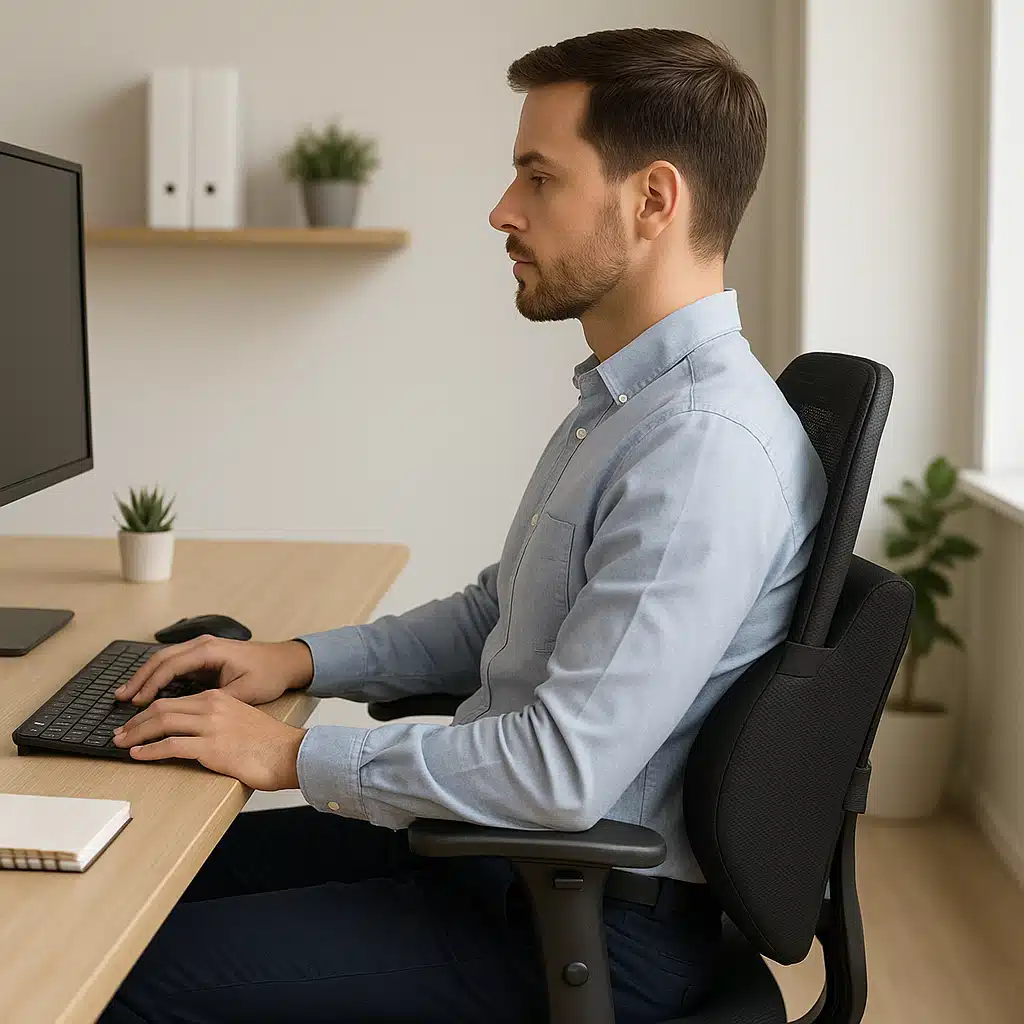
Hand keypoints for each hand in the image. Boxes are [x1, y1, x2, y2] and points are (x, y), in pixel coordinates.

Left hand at [112, 688, 306, 790]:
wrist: (290, 753)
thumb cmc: (269, 742)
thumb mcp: (241, 719)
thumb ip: (217, 718)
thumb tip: (192, 731)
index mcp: (219, 698)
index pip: (173, 700)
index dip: (148, 711)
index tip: (134, 722)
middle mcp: (212, 706)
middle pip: (161, 708)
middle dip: (135, 721)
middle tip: (119, 733)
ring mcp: (211, 726)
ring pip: (162, 723)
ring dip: (136, 734)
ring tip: (122, 744)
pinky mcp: (211, 748)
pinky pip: (171, 746)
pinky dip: (149, 751)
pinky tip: (138, 756)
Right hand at [115, 635, 313, 706]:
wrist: (285, 661)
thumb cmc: (268, 675)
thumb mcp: (243, 692)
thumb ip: (215, 700)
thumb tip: (189, 712)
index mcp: (210, 650)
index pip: (170, 666)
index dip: (151, 685)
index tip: (137, 704)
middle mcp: (203, 645)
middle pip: (161, 659)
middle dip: (139, 679)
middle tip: (120, 699)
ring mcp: (202, 648)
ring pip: (165, 660)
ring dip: (145, 677)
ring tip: (127, 696)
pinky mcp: (204, 657)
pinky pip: (174, 664)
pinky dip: (158, 676)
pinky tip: (148, 691)